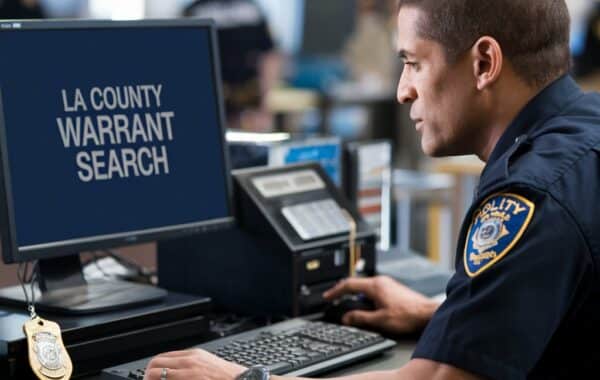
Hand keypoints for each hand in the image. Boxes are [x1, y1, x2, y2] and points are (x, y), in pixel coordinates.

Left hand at [144, 348, 245, 379]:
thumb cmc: (230, 379)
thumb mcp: (209, 366)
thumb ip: (191, 367)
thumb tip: (175, 374)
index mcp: (193, 355)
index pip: (161, 358)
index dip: (152, 371)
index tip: (151, 379)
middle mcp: (189, 361)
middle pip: (154, 365)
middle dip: (147, 377)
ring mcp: (189, 373)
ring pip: (156, 375)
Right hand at [323, 276, 439, 333]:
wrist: (427, 313)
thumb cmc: (408, 315)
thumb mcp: (380, 320)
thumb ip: (360, 318)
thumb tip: (346, 317)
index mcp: (374, 286)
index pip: (348, 285)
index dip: (335, 291)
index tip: (328, 297)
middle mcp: (381, 281)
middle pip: (356, 284)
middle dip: (344, 292)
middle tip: (334, 299)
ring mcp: (388, 284)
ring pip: (365, 287)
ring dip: (355, 295)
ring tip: (349, 305)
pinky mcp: (393, 289)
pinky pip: (373, 289)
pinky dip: (365, 296)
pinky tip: (367, 306)